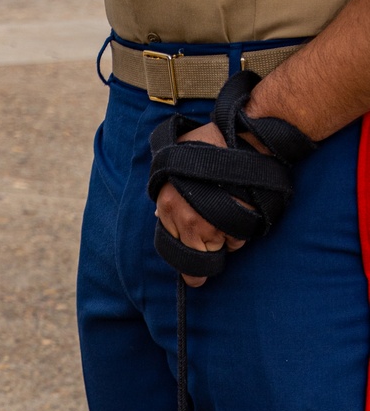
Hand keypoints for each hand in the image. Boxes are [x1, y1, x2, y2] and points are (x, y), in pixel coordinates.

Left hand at [155, 122, 245, 286]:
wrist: (248, 135)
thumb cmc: (212, 142)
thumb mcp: (176, 160)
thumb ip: (167, 189)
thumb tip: (161, 216)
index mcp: (168, 204)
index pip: (171, 246)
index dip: (182, 259)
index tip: (190, 275)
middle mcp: (188, 219)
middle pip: (196, 256)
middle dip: (204, 256)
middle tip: (206, 265)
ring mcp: (215, 223)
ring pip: (221, 247)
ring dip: (226, 239)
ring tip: (231, 216)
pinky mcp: (239, 224)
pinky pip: (239, 240)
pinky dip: (241, 232)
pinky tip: (243, 212)